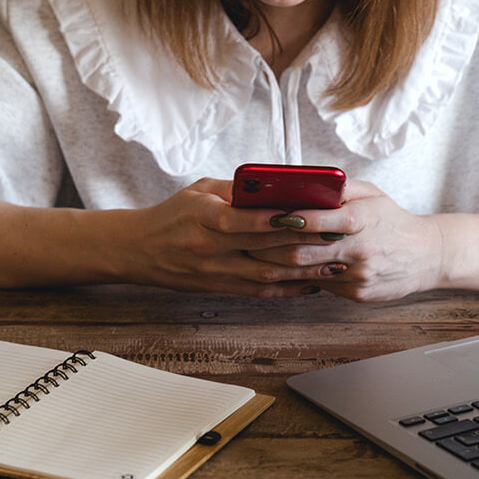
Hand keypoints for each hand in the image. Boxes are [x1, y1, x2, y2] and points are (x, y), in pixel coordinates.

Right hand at [119, 178, 335, 297]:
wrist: (139, 250)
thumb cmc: (173, 215)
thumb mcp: (199, 191)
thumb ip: (236, 190)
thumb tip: (278, 186)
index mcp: (204, 218)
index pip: (246, 219)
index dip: (280, 219)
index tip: (311, 212)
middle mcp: (211, 249)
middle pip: (265, 248)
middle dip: (306, 242)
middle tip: (339, 234)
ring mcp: (217, 273)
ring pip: (269, 275)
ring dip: (305, 270)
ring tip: (336, 261)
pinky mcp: (221, 289)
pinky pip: (261, 292)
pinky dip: (289, 288)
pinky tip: (313, 282)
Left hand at [245, 180, 454, 301]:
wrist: (428, 256)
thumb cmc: (392, 220)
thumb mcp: (373, 195)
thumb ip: (340, 189)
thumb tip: (302, 183)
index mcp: (365, 219)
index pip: (324, 220)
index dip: (294, 219)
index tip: (270, 214)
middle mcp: (362, 250)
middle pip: (306, 252)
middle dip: (272, 246)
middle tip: (246, 239)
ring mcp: (360, 276)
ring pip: (308, 273)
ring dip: (277, 265)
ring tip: (254, 254)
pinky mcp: (358, 295)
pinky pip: (321, 286)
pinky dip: (299, 277)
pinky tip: (281, 270)